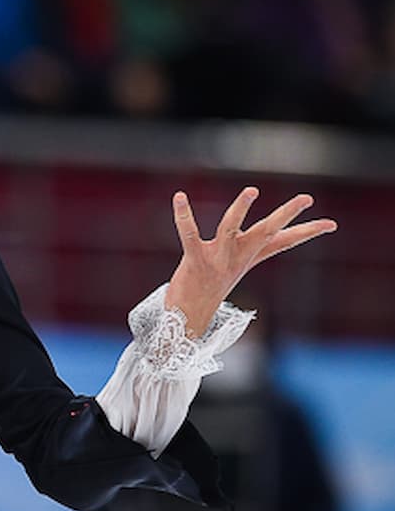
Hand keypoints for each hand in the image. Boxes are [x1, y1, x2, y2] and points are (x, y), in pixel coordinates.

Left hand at [164, 187, 336, 336]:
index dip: (307, 232)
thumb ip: (245, 249)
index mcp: (248, 258)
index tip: (332, 223)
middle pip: (266, 232)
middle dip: (286, 214)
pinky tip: (180, 196)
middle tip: (307, 198)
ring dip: (240, 209)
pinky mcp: (195, 261)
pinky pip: (189, 234)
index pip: (283, 242)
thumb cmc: (208, 289)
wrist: (187, 320)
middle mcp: (237, 258)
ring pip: (230, 229)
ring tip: (252, 190)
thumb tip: (262, 238)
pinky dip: (183, 215)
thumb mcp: (232, 267)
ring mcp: (217, 260)